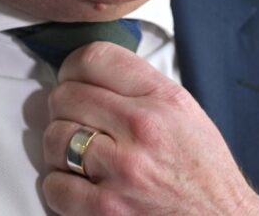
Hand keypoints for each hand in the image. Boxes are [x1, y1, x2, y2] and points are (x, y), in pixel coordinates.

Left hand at [42, 41, 258, 215]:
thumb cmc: (204, 173)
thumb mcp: (185, 112)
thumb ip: (140, 88)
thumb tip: (93, 76)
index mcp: (162, 98)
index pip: (94, 58)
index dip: (73, 67)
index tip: (72, 79)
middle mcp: (141, 128)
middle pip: (65, 96)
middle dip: (64, 108)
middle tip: (76, 121)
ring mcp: (122, 169)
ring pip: (54, 137)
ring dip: (60, 148)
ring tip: (78, 154)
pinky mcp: (106, 210)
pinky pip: (54, 186)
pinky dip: (61, 187)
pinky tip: (80, 185)